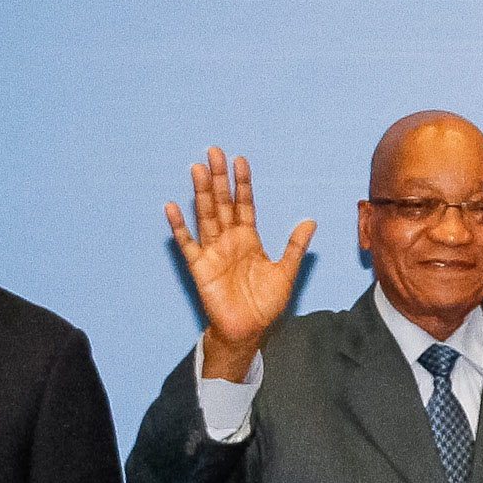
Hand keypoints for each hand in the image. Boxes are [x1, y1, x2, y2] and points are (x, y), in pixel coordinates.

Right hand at [166, 146, 314, 378]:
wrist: (247, 330)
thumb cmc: (265, 304)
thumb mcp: (285, 273)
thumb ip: (295, 247)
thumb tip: (310, 221)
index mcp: (248, 238)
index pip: (244, 204)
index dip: (242, 184)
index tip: (240, 161)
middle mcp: (229, 240)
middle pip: (222, 203)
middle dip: (218, 178)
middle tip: (214, 152)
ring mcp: (213, 251)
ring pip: (205, 216)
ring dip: (200, 193)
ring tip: (196, 169)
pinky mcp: (199, 266)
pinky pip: (187, 243)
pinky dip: (179, 226)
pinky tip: (172, 207)